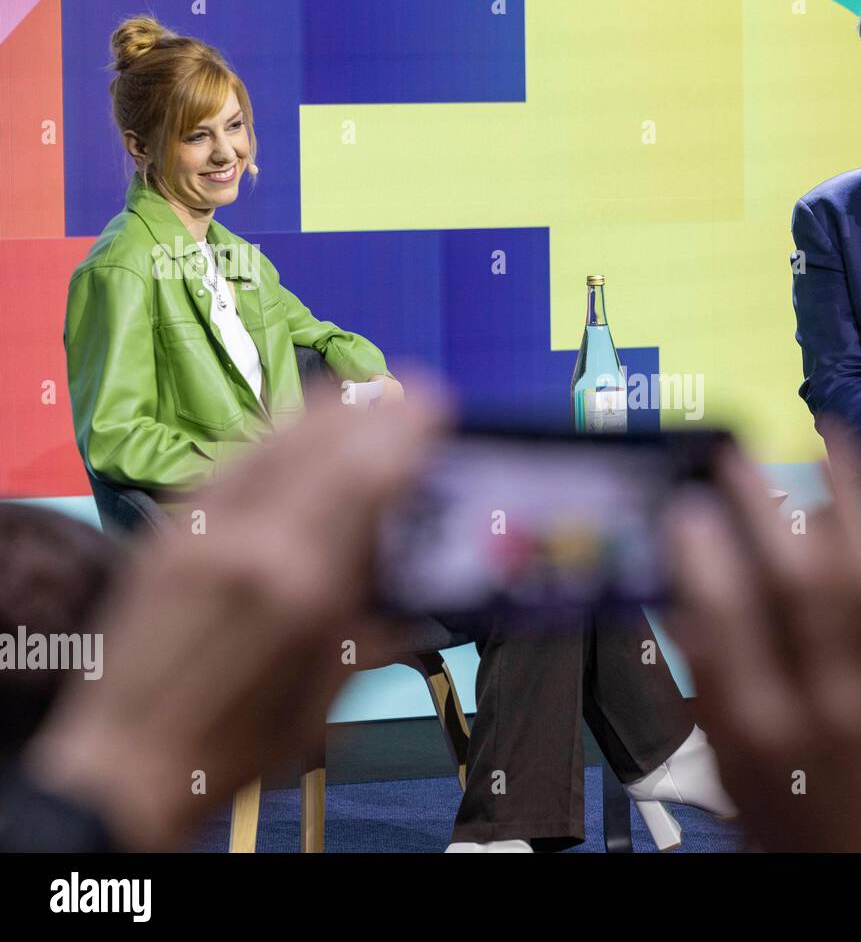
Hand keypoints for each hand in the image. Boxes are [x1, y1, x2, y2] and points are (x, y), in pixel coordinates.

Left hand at [22, 374, 448, 850]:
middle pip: (327, 444)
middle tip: (415, 393)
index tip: (438, 406)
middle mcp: (253, 543)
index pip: (367, 479)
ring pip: (275, 439)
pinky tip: (298, 427)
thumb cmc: (238, 743)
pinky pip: (232, 458)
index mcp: (304, 589)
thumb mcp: (331, 692)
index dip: (407, 432)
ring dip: (328, 410)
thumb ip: (377, 625)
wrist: (127, 762)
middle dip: (378, 410)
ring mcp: (204, 529)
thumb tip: (421, 586)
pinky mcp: (170, 529)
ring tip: (363, 397)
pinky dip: (275, 432)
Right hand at [662, 426, 860, 851]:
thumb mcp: (727, 769)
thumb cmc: (795, 830)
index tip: (683, 505)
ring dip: (851, 500)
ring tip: (828, 440)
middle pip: (797, 587)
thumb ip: (707, 685)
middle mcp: (825, 706)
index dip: (700, 556)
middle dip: (763, 508)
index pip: (722, 626)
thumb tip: (682, 602)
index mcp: (757, 733)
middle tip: (737, 456)